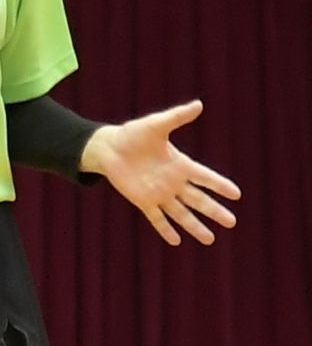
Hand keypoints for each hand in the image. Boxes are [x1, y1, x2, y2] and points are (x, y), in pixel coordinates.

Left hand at [84, 100, 237, 248]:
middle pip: (199, 200)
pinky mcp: (143, 200)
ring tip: (210, 240)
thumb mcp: (156, 125)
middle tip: (232, 222)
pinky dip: (166, 229)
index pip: (206, 177)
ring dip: (195, 226)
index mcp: (180, 164)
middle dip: (215, 211)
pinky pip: (157, 218)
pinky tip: (177, 241)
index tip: (237, 195)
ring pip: (181, 213)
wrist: (108, 148)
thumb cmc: (133, 134)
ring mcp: (159, 193)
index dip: (220, 185)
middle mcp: (173, 182)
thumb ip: (177, 117)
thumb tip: (198, 104)